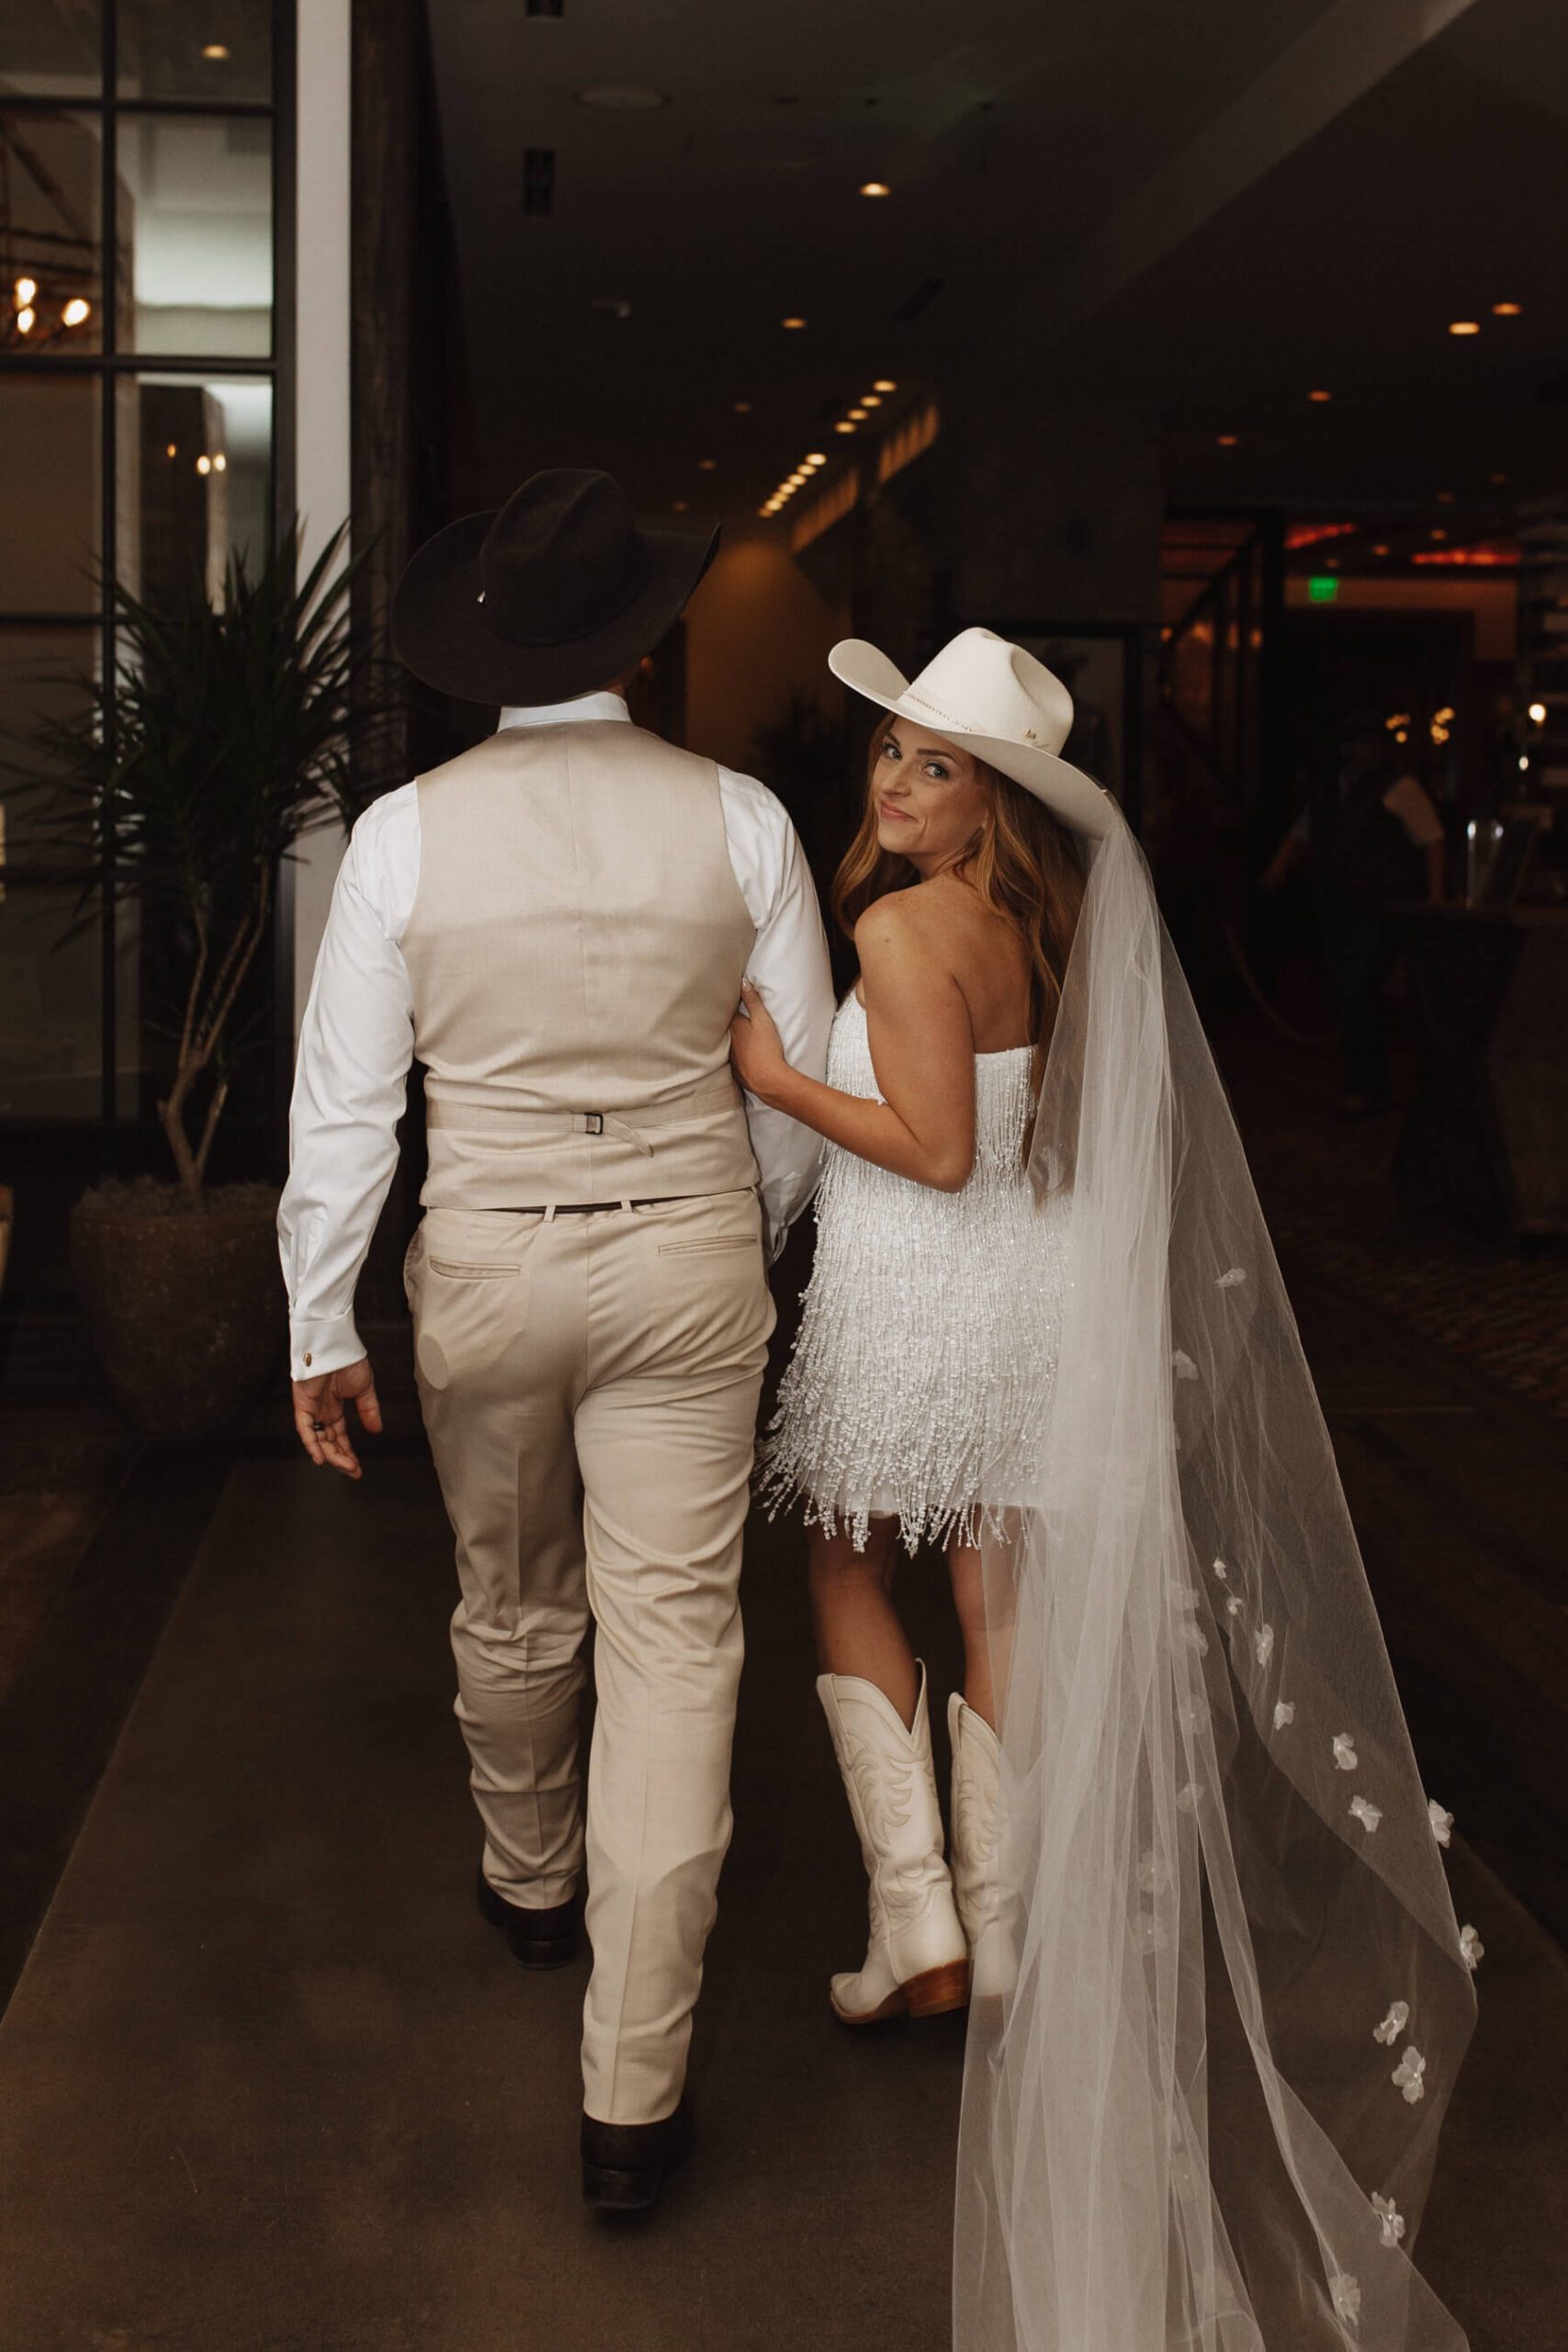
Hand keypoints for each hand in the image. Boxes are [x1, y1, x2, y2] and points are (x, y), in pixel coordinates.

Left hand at [292, 1355, 382, 1479]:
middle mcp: (321, 1411)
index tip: (357, 1467)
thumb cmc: (348, 1359)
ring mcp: (311, 1408)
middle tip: (353, 1471)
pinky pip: (305, 1429)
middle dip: (341, 1458)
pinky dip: (312, 1444)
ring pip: (318, 1439)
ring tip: (346, 1467)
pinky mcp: (302, 1404)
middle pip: (329, 1442)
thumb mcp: (364, 1389)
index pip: (339, 1436)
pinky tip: (321, 1458)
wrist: (337, 1343)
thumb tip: (376, 1430)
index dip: (348, 1452)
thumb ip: (369, 1410)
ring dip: (331, 1455)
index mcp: (334, 1407)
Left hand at [730, 979, 791, 1104]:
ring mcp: (730, 1056)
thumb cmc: (767, 1048)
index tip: (725, 997)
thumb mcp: (763, 1021)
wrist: (767, 1080)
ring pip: (725, 1043)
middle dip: (723, 1020)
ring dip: (727, 1037)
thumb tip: (743, 982)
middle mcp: (728, 1041)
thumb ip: (753, 1001)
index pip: (725, 1011)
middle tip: (724, 1012)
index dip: (727, 1004)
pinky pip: (730, 1057)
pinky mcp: (735, 1069)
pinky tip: (738, 1053)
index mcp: (734, 1026)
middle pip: (723, 1027)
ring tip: (732, 1032)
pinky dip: (733, 1053)